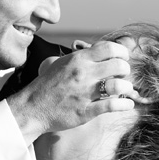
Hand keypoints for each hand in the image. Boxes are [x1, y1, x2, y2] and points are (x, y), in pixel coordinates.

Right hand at [8, 40, 135, 143]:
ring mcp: (84, 93)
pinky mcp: (85, 112)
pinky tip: (127, 104)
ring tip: (124, 90)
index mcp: (78, 59)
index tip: (123, 58)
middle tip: (123, 75)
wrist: (31, 107)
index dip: (122, 52)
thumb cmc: (49, 85)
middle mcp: (83, 74)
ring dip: (126, 88)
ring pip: (118, 86)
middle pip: (119, 65)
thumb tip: (102, 49)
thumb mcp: (63, 63)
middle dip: (126, 70)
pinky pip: (112, 106)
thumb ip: (83, 56)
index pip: (109, 47)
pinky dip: (125, 105)